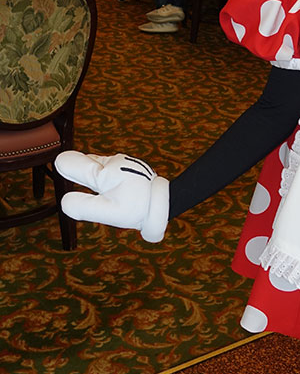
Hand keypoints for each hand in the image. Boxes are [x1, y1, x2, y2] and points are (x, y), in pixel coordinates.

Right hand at [55, 151, 169, 242]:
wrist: (165, 202)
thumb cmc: (137, 208)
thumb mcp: (109, 212)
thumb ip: (84, 206)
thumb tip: (64, 201)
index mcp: (103, 172)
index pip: (71, 162)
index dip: (64, 166)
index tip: (61, 167)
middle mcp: (112, 161)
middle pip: (84, 163)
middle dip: (81, 175)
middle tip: (88, 188)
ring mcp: (121, 161)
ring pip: (97, 166)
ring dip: (96, 178)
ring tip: (108, 194)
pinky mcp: (128, 165)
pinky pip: (109, 168)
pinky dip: (107, 178)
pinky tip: (115, 190)